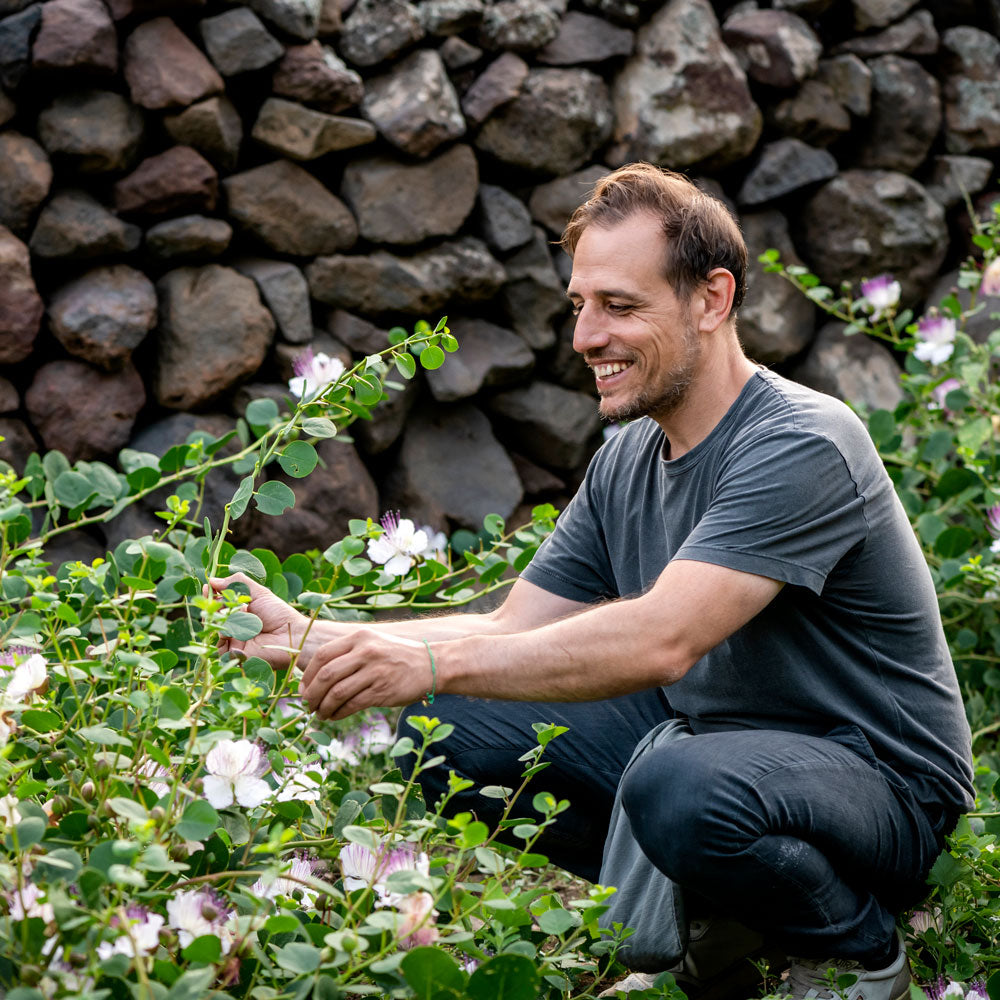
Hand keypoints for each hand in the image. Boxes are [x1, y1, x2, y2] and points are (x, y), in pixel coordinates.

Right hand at [207, 573, 313, 669]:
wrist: (292, 636)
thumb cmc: (279, 614)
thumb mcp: (259, 593)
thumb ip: (237, 583)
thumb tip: (212, 579)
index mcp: (242, 611)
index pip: (220, 603)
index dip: (212, 595)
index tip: (208, 587)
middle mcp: (237, 626)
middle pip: (214, 616)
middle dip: (214, 606)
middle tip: (220, 601)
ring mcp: (235, 641)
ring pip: (214, 630)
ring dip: (220, 619)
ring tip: (234, 613)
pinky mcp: (235, 655)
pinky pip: (218, 647)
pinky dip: (222, 635)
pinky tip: (232, 629)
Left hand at [300, 629, 432, 719]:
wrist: (432, 664)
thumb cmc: (397, 656)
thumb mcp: (373, 643)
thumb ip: (348, 653)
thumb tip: (316, 675)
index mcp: (360, 638)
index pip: (323, 655)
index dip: (307, 675)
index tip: (303, 688)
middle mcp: (366, 652)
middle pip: (326, 675)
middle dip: (311, 693)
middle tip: (307, 704)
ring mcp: (375, 671)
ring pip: (337, 692)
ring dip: (324, 707)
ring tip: (320, 713)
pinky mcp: (383, 691)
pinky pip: (352, 705)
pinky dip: (338, 713)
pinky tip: (335, 716)